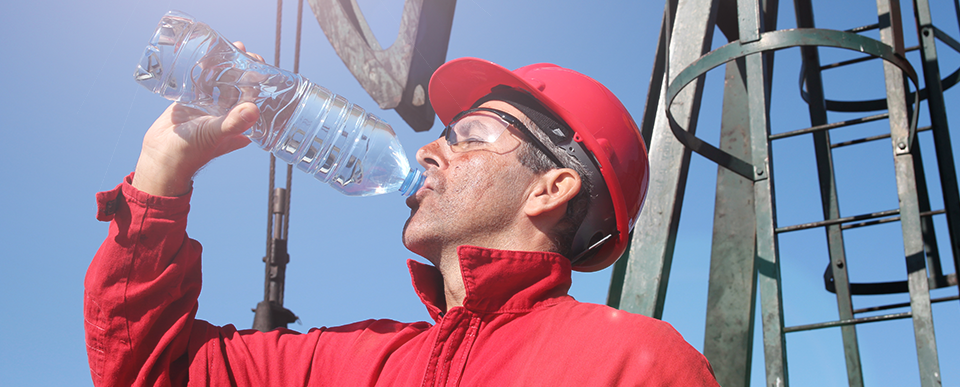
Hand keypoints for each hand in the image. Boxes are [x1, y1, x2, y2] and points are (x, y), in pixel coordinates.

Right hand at [132, 42, 263, 196]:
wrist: (162, 157)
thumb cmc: (191, 152)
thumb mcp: (215, 134)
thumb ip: (233, 123)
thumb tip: (254, 108)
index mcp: (237, 121)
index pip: (252, 95)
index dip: (258, 79)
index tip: (259, 62)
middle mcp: (225, 113)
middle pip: (237, 85)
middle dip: (242, 67)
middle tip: (241, 49)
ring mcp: (208, 106)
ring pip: (219, 81)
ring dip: (224, 65)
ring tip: (227, 47)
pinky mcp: (190, 101)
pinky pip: (200, 82)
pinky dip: (204, 70)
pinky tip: (207, 56)